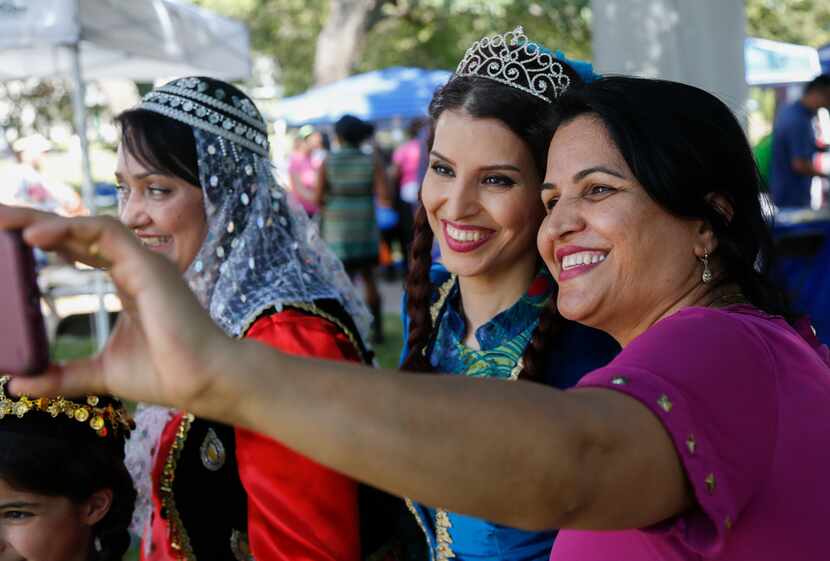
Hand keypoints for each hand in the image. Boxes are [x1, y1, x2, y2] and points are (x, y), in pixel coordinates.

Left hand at [0, 205, 234, 416]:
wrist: (201, 381)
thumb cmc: (165, 374)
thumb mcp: (99, 373)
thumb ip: (61, 375)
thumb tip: (17, 383)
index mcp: (129, 281)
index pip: (81, 248)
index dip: (47, 240)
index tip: (7, 240)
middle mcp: (135, 265)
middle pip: (78, 232)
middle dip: (33, 221)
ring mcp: (143, 261)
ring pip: (88, 225)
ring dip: (43, 220)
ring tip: (3, 222)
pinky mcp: (146, 263)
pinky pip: (104, 231)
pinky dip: (68, 229)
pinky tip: (33, 237)